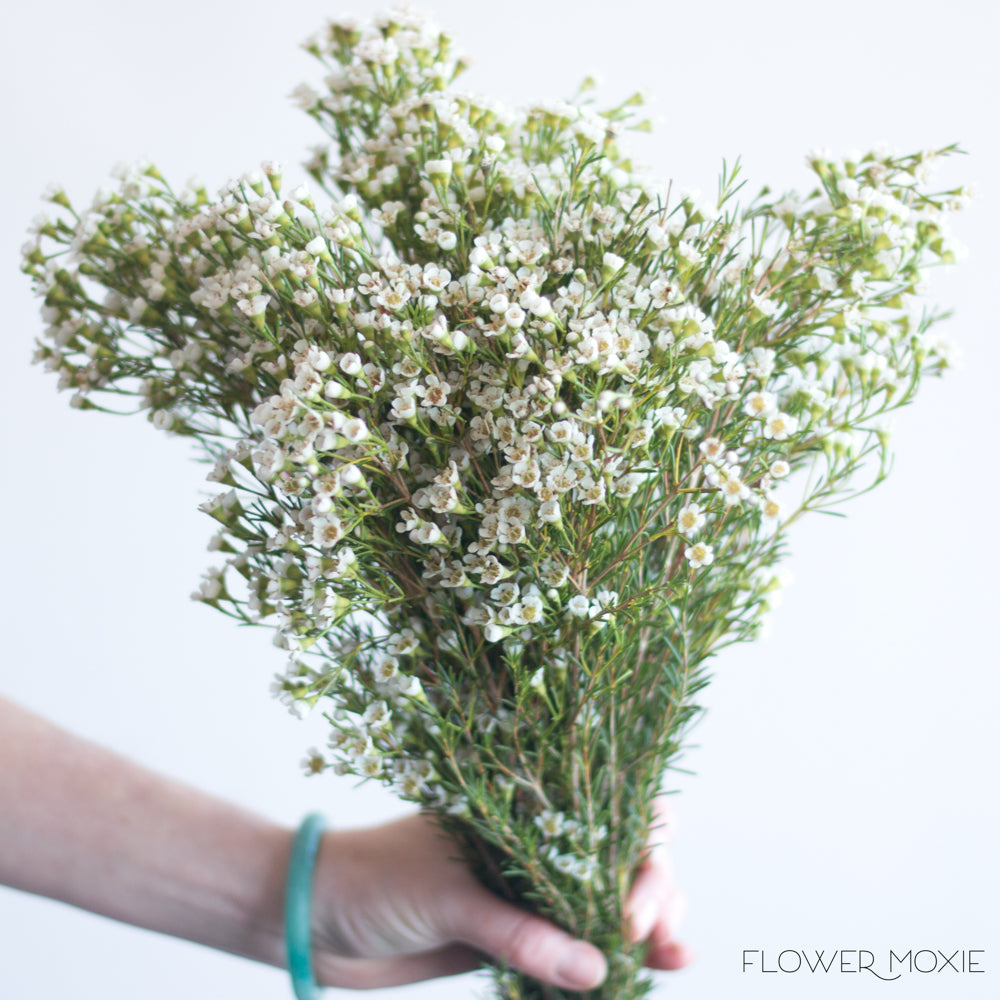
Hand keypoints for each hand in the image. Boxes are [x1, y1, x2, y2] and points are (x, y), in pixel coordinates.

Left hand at [309, 794, 692, 991]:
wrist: (314, 920)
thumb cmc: (372, 879)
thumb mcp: (446, 896)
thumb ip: (517, 931)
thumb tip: (596, 967)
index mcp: (519, 809)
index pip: (604, 805)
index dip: (640, 841)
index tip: (632, 895)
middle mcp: (532, 846)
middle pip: (619, 856)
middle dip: (653, 889)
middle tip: (650, 934)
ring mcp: (525, 893)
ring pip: (605, 904)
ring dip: (649, 927)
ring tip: (673, 958)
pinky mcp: (511, 939)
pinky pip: (572, 950)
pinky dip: (609, 962)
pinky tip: (645, 975)